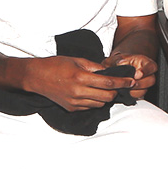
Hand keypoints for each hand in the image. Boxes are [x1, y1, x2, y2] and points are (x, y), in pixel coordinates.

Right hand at [22, 55, 136, 110]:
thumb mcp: (76, 60)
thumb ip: (94, 67)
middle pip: (107, 96)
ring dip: (106, 97)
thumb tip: (109, 72)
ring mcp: (74, 102)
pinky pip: (89, 107)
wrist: (36, 77)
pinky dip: (95, 101)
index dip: (122, 82)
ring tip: (105, 89)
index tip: (131, 81)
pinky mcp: (71, 108)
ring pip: (100, 104)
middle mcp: (78, 92)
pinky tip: (92, 94)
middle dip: (116, 91)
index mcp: (80, 77)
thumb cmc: (55, 65)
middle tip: (118, 85)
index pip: (108, 82)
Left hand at [103, 52, 156, 98]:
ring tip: (127, 88)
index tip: (137, 74)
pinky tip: (126, 92)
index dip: (146, 71)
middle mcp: (146, 73)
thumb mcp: (117, 58)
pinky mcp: (138, 91)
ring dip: (136, 90)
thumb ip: (119, 60)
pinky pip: (139, 96)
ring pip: (146, 89)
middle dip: (141, 83)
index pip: (151, 66)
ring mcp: (143, 83)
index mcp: (144, 62)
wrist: (115, 68)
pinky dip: (132, 95)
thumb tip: (121, 63)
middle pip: (151, 80)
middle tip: (133, 83)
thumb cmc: (118, 62)